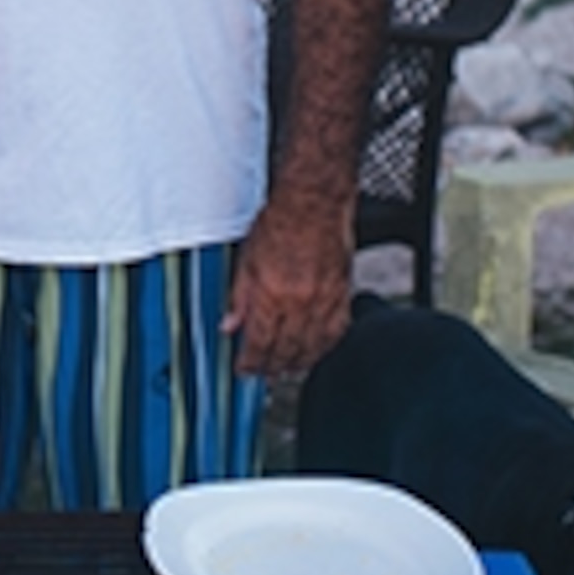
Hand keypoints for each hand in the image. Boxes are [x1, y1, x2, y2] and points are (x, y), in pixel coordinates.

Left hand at [221, 198, 352, 379]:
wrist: (315, 202)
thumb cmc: (281, 221)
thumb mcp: (246, 258)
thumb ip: (239, 297)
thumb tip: (230, 325)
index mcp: (272, 294)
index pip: (259, 344)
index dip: (250, 363)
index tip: (244, 370)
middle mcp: (300, 302)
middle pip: (286, 350)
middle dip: (272, 367)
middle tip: (263, 372)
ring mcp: (324, 300)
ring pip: (313, 346)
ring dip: (298, 362)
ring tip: (287, 367)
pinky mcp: (343, 293)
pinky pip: (337, 331)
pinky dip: (325, 345)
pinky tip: (317, 349)